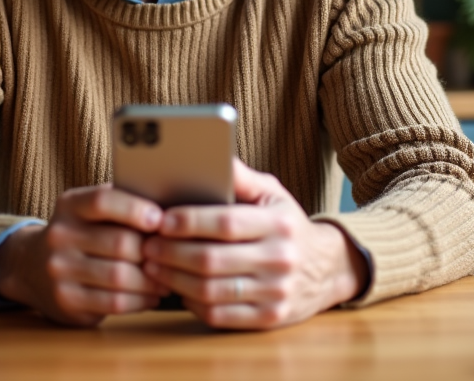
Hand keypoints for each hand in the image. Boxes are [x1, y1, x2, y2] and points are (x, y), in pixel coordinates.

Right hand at [0, 184, 168, 326]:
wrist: (30, 266)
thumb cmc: (79, 233)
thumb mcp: (88, 209)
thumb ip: (120, 202)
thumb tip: (168, 205)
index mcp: (69, 205)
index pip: (103, 201)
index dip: (135, 209)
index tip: (160, 219)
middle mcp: (59, 236)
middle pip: (120, 243)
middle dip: (152, 252)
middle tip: (173, 257)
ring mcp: (59, 270)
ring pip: (120, 276)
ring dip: (151, 281)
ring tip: (166, 279)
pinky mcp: (66, 300)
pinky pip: (114, 303)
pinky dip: (140, 301)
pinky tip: (151, 296)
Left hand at [141, 159, 366, 329]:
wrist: (327, 268)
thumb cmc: (286, 224)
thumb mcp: (272, 193)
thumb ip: (240, 177)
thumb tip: (210, 154)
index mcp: (279, 224)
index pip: (226, 223)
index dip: (189, 222)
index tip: (161, 219)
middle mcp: (281, 259)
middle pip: (212, 260)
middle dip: (171, 253)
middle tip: (147, 245)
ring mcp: (276, 293)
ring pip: (211, 290)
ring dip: (174, 279)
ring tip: (153, 266)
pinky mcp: (269, 319)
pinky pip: (220, 315)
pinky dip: (192, 303)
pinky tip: (178, 289)